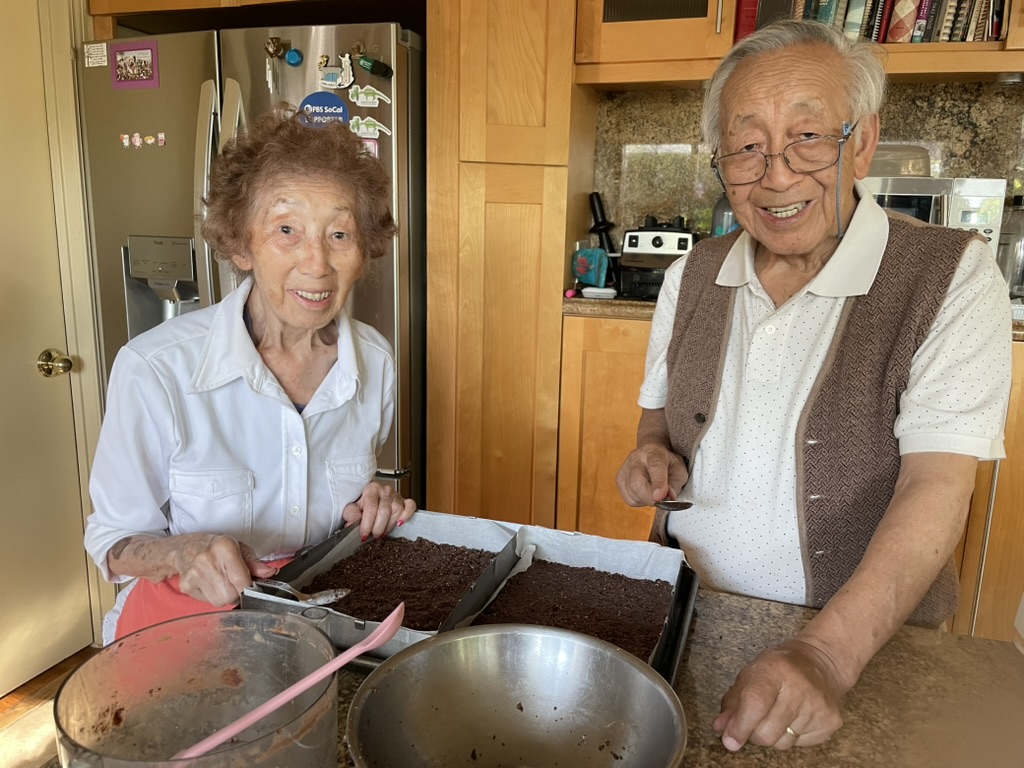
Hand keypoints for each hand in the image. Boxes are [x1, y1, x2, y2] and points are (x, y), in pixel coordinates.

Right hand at [174, 533, 277, 606]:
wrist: (186, 548)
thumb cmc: (216, 547)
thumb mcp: (239, 548)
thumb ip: (255, 563)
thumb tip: (270, 573)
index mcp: (224, 548)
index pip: (242, 580)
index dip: (250, 588)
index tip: (253, 588)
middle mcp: (207, 561)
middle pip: (231, 595)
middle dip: (238, 592)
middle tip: (235, 582)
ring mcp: (194, 575)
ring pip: (220, 601)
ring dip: (226, 596)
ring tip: (223, 582)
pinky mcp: (186, 586)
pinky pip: (208, 602)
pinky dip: (213, 596)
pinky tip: (211, 584)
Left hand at [342, 481, 415, 540]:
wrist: (371, 498)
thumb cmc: (363, 505)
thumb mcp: (353, 508)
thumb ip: (351, 514)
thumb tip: (352, 523)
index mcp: (371, 490)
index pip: (371, 507)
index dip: (367, 523)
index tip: (364, 535)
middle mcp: (385, 490)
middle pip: (385, 510)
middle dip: (378, 527)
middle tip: (374, 535)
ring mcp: (396, 495)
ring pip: (397, 510)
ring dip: (389, 525)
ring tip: (382, 532)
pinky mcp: (405, 501)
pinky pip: (410, 506)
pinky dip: (406, 515)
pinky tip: (399, 523)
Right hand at [615, 442, 687, 506]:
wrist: (651, 454)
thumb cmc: (667, 463)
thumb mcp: (679, 470)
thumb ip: (676, 484)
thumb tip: (669, 498)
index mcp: (654, 453)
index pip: (655, 467)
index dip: (658, 483)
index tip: (659, 497)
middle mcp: (635, 458)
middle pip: (637, 483)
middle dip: (650, 498)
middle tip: (662, 502)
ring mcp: (624, 468)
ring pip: (633, 494)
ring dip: (647, 500)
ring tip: (654, 491)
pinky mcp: (619, 479)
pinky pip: (629, 499)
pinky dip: (640, 501)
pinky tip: (645, 492)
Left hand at [713, 639, 845, 750]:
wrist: (823, 663)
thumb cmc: (781, 668)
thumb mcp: (751, 674)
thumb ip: (733, 702)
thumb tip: (720, 728)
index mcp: (775, 669)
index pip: (755, 704)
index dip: (740, 726)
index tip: (730, 741)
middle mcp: (800, 688)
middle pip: (767, 732)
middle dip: (753, 734)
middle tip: (755, 721)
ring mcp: (819, 707)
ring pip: (782, 743)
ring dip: (772, 735)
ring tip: (777, 714)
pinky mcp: (830, 722)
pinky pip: (800, 744)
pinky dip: (791, 736)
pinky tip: (795, 717)